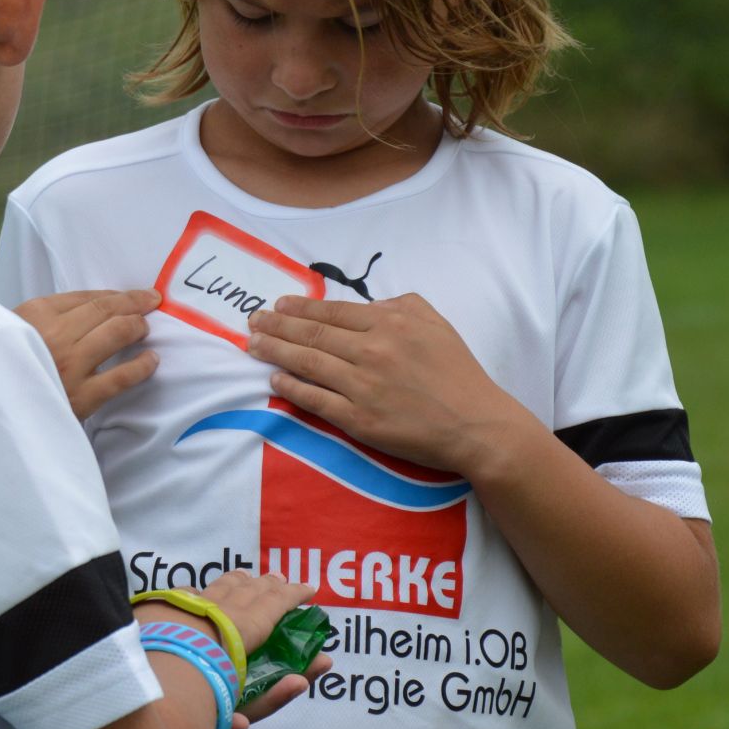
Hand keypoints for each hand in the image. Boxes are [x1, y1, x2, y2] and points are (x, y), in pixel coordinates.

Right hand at [13, 288, 159, 419]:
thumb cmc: (3, 367)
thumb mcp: (15, 330)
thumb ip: (46, 317)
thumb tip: (93, 308)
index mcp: (36, 313)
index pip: (86, 297)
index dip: (115, 295)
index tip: (132, 295)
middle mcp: (55, 335)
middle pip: (105, 310)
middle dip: (133, 303)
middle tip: (151, 303)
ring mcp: (70, 365)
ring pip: (117, 333)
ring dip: (138, 326)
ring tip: (145, 329)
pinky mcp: (81, 396)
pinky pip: (122, 377)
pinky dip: (141, 366)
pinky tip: (151, 360)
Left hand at [138, 569, 327, 728]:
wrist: (141, 691)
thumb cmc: (196, 704)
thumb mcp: (240, 709)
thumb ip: (273, 697)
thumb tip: (300, 682)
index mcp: (242, 628)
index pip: (275, 603)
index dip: (293, 594)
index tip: (308, 589)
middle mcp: (216, 609)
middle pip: (247, 588)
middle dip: (267, 584)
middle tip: (280, 580)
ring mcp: (185, 606)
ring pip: (217, 586)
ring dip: (237, 582)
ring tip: (246, 578)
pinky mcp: (160, 609)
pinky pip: (186, 596)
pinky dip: (200, 595)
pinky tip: (199, 595)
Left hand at [247, 294, 529, 480]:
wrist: (477, 424)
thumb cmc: (458, 373)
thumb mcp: (436, 323)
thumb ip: (400, 305)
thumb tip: (366, 304)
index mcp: (390, 323)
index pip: (333, 311)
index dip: (300, 307)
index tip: (277, 304)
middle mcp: (372, 350)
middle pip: (313, 333)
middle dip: (276, 325)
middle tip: (251, 320)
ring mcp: (363, 385)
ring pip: (308, 362)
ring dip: (275, 351)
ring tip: (253, 344)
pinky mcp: (359, 419)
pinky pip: (316, 399)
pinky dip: (291, 387)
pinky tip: (274, 379)